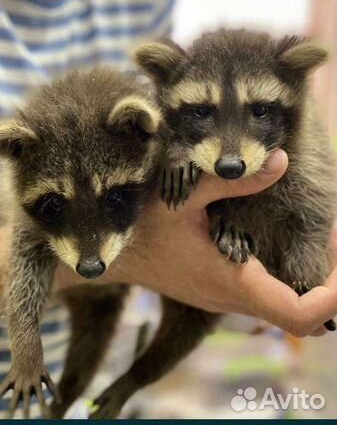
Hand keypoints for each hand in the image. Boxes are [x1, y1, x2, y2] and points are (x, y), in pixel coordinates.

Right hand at [55, 149, 336, 336]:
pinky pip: (267, 299)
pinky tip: (284, 246)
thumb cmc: (140, 226)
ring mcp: (226, 300)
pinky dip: (289, 281)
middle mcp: (233, 300)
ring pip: (285, 310)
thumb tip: (280, 161)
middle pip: (302, 317)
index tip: (336, 255)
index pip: (300, 316)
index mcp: (232, 281)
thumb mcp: (181, 195)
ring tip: (319, 241)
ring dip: (310, 281)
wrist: (111, 255)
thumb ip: (232, 180)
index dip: (332, 295)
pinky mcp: (220, 291)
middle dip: (329, 283)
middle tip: (334, 240)